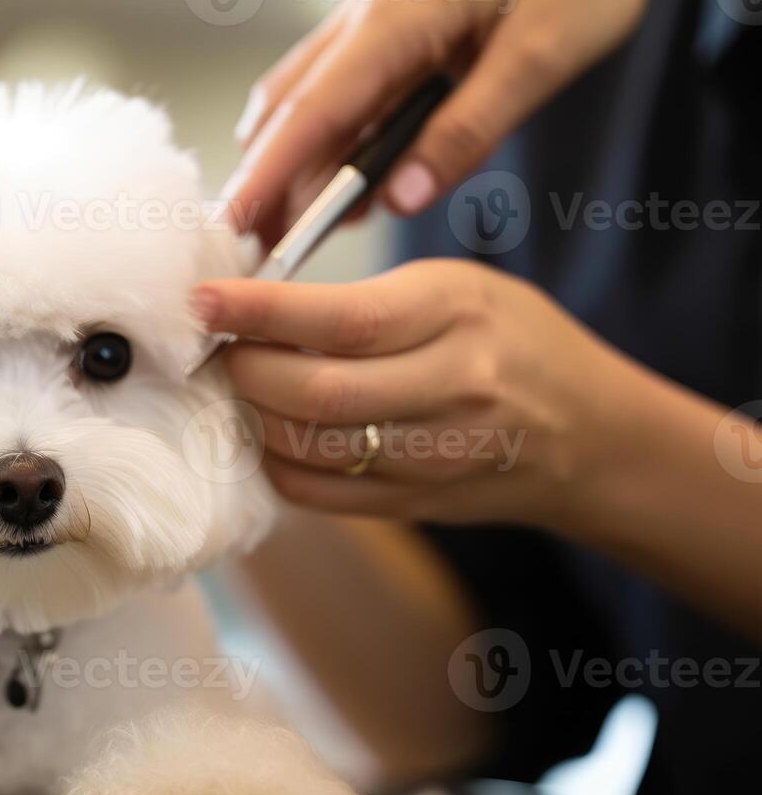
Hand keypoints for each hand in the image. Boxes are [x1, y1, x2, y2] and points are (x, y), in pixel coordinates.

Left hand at [195, 260, 640, 526]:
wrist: (591, 438)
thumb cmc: (515, 343)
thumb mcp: (458, 289)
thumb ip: (366, 300)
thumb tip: (256, 307)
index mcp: (458, 317)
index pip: (344, 319)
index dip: (259, 311)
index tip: (203, 299)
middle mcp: (450, 391)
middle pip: (314, 394)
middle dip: (244, 369)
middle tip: (216, 347)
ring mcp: (433, 458)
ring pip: (307, 448)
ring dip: (252, 415)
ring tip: (238, 384)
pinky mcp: (413, 505)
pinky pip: (316, 493)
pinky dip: (275, 461)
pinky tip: (269, 430)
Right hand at [226, 0, 650, 244]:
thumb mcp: (544, 52)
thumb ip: (470, 128)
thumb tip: (402, 198)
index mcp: (397, 19)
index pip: (313, 113)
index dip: (267, 177)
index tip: (235, 228)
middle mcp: (368, 15)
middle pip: (290, 108)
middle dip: (266, 180)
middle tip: (258, 247)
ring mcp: (375, 15)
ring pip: (307, 96)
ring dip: (296, 162)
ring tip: (299, 228)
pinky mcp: (393, 20)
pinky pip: (343, 86)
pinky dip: (332, 138)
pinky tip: (349, 181)